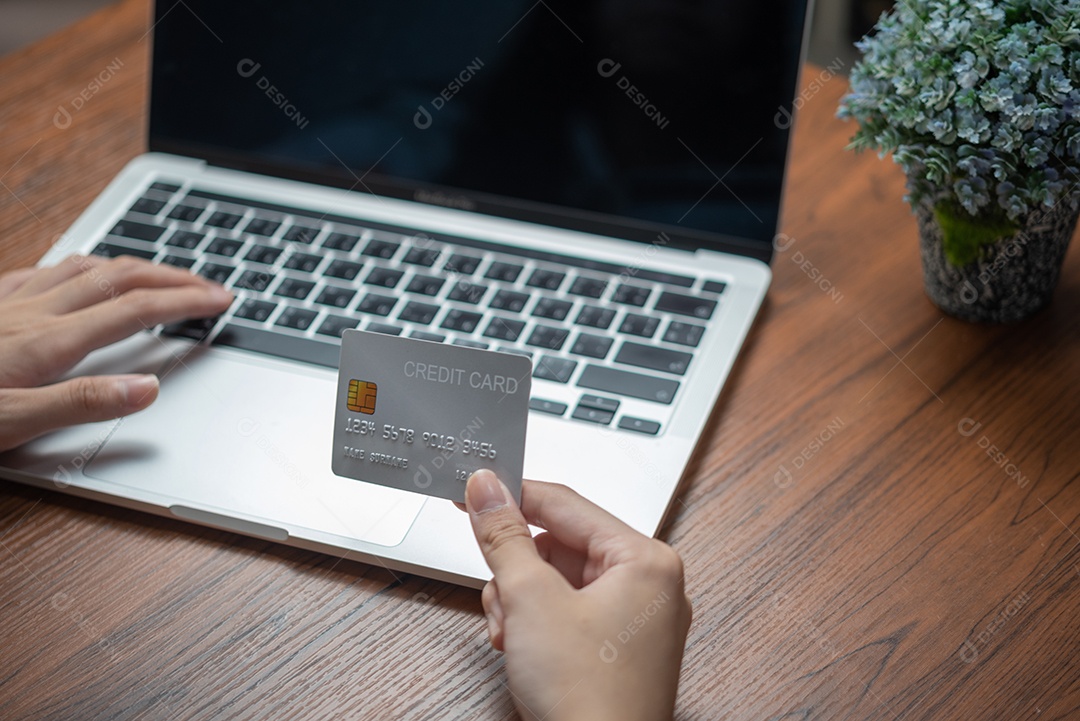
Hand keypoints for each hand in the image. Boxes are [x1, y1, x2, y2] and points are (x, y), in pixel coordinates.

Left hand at [0, 254, 232, 451]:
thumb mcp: (14, 421)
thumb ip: (82, 403)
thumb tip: (147, 389)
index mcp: (49, 342)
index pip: (136, 311)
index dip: (185, 302)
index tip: (219, 301)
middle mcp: (34, 313)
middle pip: (120, 278)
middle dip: (173, 278)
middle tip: (207, 287)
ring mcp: (10, 305)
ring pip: (84, 267)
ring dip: (132, 268)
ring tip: (158, 276)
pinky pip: (40, 271)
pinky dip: (76, 268)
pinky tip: (80, 274)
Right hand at [464, 471, 691, 720]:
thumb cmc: (589, 699)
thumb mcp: (531, 601)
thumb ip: (504, 537)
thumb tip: (486, 489)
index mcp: (645, 560)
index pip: (566, 504)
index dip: (513, 496)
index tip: (473, 488)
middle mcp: (648, 585)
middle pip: (559, 545)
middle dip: (518, 573)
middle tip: (502, 596)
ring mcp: (634, 620)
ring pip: (556, 581)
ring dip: (520, 603)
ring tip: (513, 635)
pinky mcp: (616, 648)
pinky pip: (566, 612)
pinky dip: (534, 625)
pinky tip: (521, 651)